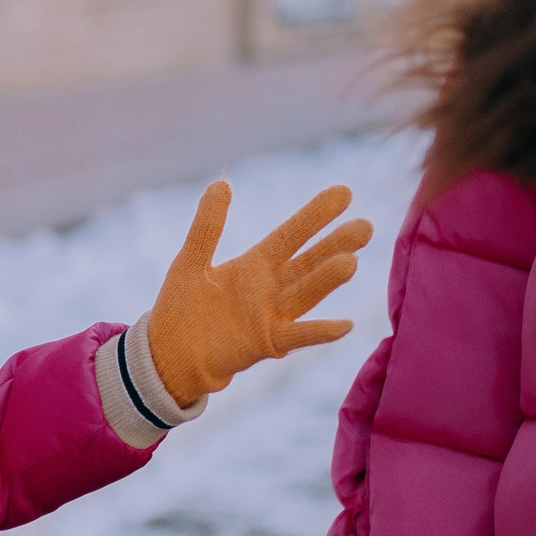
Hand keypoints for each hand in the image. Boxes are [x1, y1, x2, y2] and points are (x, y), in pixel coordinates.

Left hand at [145, 182, 373, 406]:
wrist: (170, 353)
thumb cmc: (182, 306)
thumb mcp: (192, 259)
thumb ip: (208, 226)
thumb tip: (221, 182)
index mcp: (256, 264)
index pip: (292, 234)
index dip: (316, 215)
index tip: (344, 193)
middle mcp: (272, 287)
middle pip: (309, 261)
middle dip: (335, 244)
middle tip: (365, 227)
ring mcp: (273, 315)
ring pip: (306, 293)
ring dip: (327, 280)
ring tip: (350, 262)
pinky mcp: (266, 343)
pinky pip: (296, 336)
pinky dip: (319, 332)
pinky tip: (344, 325)